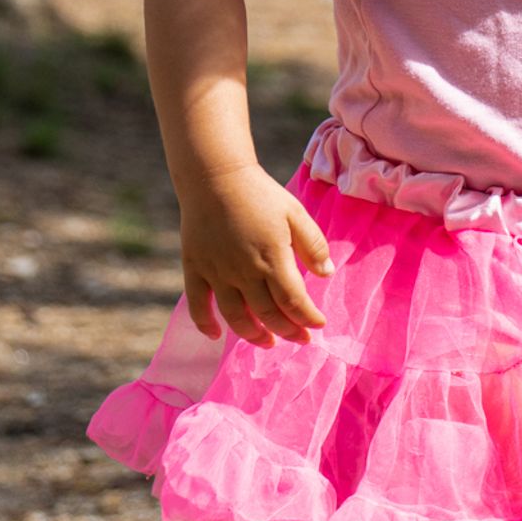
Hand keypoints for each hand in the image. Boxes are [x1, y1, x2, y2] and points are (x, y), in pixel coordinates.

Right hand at [178, 169, 331, 346]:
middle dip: (288, 331)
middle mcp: (244, 271)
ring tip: (267, 342)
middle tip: (301, 339)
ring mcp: (217, 272)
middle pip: (268, 313)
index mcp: (273, 258)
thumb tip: (326, 275)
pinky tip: (216, 336)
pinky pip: (197, 304)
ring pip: (236, 315)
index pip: (293, 301)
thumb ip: (313, 245)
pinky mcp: (195, 268)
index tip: (318, 325)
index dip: (307, 318)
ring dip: (253, 334)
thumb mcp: (296, 214)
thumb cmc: (261, 195)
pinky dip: (205, 323)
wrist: (215, 178)